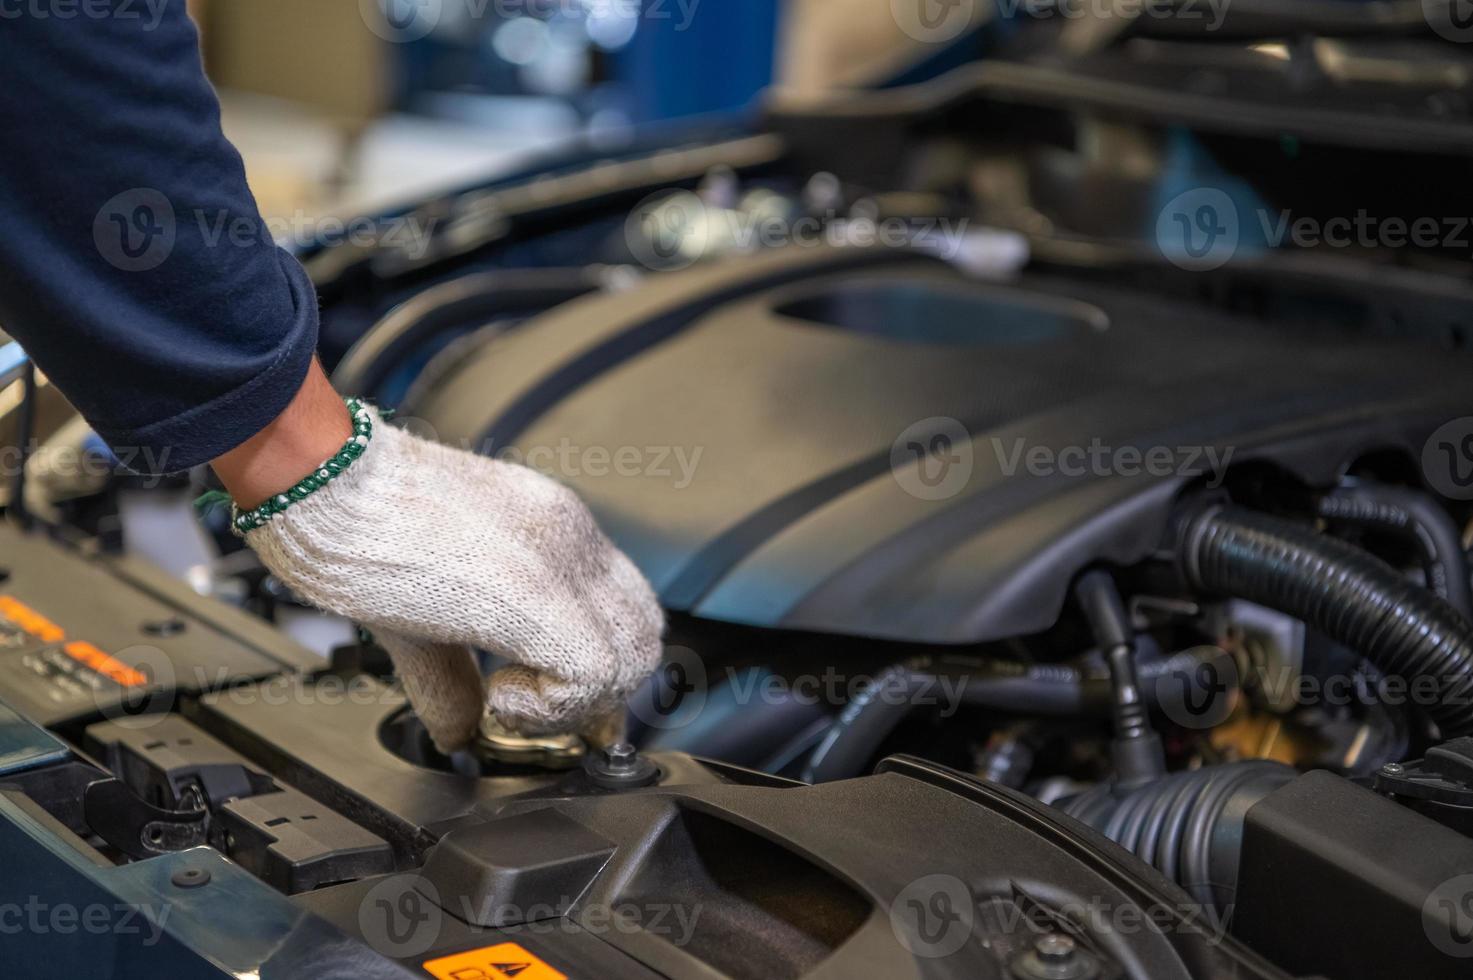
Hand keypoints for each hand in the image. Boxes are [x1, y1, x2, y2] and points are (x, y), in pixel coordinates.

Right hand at [214, 364, 664, 752]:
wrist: (321, 482)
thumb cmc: (355, 524)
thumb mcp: (421, 606)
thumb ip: (454, 674)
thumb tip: (462, 731)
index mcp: (552, 530)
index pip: (627, 608)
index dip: (602, 672)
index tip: (552, 705)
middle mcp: (569, 537)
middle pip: (644, 635)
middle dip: (597, 694)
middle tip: (532, 710)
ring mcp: (559, 557)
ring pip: (630, 658)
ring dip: (573, 704)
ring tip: (504, 698)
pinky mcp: (533, 590)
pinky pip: (592, 671)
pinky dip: (552, 707)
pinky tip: (496, 697)